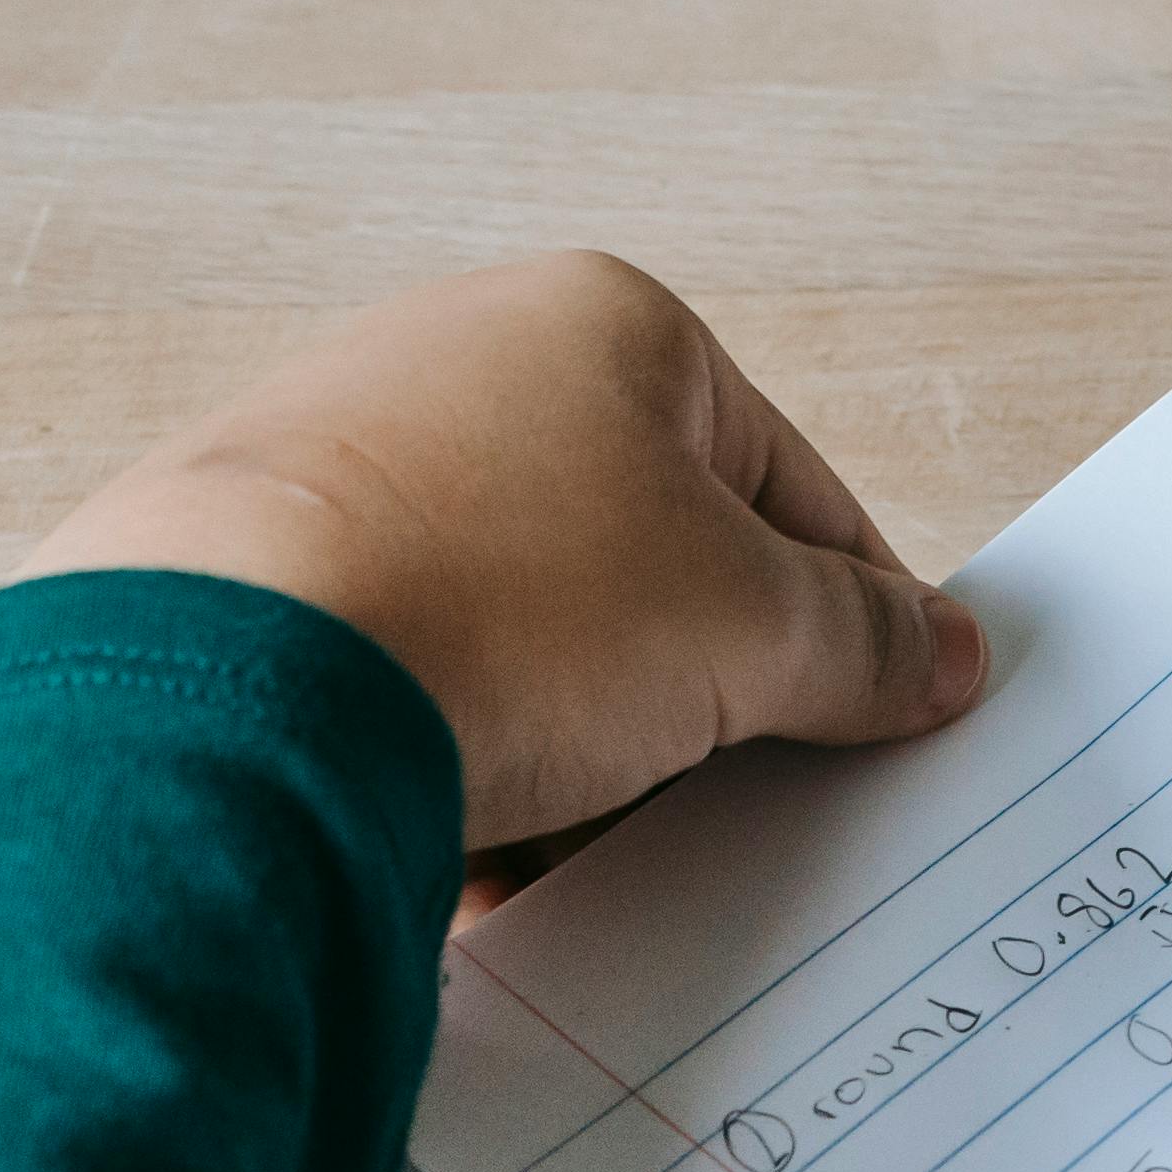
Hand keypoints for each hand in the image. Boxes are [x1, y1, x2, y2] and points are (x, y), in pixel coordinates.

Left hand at [26, 252, 987, 849]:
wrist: (233, 685)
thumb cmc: (505, 605)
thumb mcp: (749, 629)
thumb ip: (864, 642)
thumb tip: (939, 655)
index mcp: (603, 325)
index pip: (786, 484)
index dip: (850, 615)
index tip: (885, 720)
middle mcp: (462, 365)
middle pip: (651, 567)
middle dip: (698, 700)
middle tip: (731, 803)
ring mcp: (346, 469)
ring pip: (530, 644)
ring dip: (577, 753)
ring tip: (582, 838)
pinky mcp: (257, 584)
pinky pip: (409, 690)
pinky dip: (458, 769)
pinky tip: (469, 846)